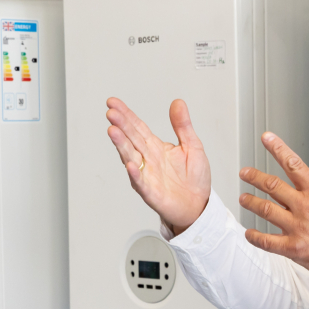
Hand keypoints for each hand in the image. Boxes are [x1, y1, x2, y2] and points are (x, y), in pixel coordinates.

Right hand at [106, 97, 211, 234]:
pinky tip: (129, 164)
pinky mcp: (151, 192)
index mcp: (155, 147)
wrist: (198, 206)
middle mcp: (147, 159)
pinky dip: (135, 174)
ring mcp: (146, 175)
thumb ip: (183, 125)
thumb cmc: (193, 179)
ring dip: (121, 145)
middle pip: (131, 139)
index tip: (113, 102)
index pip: (137, 127)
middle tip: (111, 113)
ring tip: (113, 131)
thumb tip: (177, 102)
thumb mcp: (192, 146)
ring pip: (130, 157)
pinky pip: (141, 182)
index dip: (126, 114)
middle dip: (121, 125)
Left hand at [236, 133, 308, 280]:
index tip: (266, 138)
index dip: (277, 148)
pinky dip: (255, 237)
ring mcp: (297, 227)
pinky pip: (267, 241)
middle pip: (272, 185)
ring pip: (265, 209)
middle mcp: (304, 206)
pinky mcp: (293, 248)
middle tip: (244, 173)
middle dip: (254, 176)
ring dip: (251, 202)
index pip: (293, 163)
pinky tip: (248, 233)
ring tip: (243, 198)